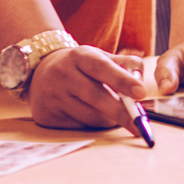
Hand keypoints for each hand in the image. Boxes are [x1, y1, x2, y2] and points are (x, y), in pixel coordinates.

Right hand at [26, 46, 149, 130]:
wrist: (41, 72)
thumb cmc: (81, 67)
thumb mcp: (101, 57)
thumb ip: (126, 65)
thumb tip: (140, 83)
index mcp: (79, 56)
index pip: (102, 68)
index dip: (123, 81)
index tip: (141, 93)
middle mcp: (62, 74)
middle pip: (96, 97)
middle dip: (122, 112)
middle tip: (140, 123)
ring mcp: (52, 95)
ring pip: (90, 117)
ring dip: (108, 120)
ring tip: (112, 113)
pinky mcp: (47, 115)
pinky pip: (79, 127)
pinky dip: (92, 125)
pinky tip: (90, 115)